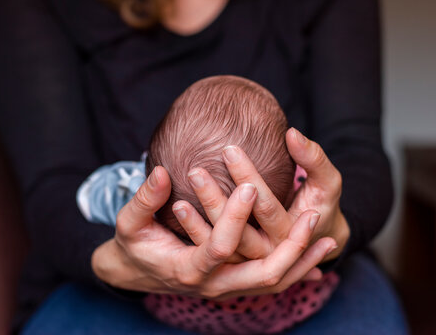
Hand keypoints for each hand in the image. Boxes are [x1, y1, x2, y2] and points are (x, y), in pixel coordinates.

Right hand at [92, 165, 334, 298]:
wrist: (138, 272)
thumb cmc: (134, 245)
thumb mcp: (130, 222)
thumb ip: (144, 199)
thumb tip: (161, 171)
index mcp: (188, 268)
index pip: (220, 246)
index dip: (235, 216)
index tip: (248, 184)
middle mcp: (213, 284)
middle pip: (263, 274)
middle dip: (291, 246)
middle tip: (312, 216)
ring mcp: (227, 288)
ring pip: (275, 283)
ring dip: (302, 261)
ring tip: (329, 239)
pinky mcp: (234, 284)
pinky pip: (272, 282)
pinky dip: (296, 269)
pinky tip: (315, 253)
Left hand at [174, 127, 348, 262]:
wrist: (321, 239)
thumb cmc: (323, 202)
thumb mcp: (327, 182)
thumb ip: (314, 158)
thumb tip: (292, 133)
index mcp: (291, 233)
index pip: (265, 206)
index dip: (247, 178)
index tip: (227, 150)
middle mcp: (270, 252)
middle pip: (238, 231)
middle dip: (216, 201)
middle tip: (195, 171)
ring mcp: (252, 262)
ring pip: (222, 247)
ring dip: (198, 225)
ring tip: (179, 197)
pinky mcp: (238, 262)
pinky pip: (213, 251)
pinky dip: (196, 234)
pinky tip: (178, 208)